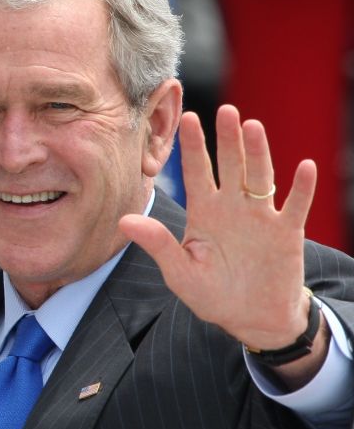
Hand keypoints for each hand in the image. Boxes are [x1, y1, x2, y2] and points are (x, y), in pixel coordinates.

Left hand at [119, 106, 321, 374]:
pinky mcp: (287, 233)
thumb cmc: (212, 294)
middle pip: (230, 166)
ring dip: (258, 153)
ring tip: (253, 127)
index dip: (193, 146)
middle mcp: (232, 207)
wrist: (251, 318)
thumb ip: (157, 244)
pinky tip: (305, 167)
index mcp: (204, 212)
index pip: (197, 172)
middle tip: (225, 110)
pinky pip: (296, 206)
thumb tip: (123, 221)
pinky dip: (302, 188)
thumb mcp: (179, 271)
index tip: (186, 117)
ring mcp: (261, 217)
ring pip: (260, 177)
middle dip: (227, 139)